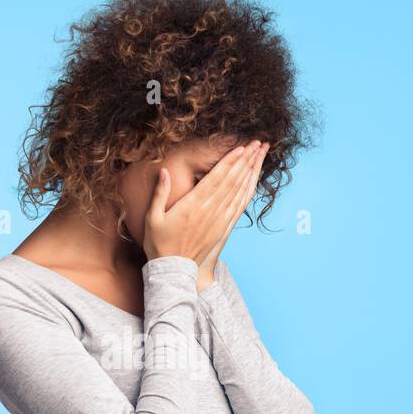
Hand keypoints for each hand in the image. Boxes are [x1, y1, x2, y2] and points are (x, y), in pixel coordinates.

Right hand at [142, 140, 265, 266]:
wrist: (173, 270)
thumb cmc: (159, 244)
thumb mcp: (152, 217)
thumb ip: (160, 193)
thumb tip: (164, 171)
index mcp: (192, 205)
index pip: (216, 177)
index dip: (230, 160)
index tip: (241, 146)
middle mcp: (209, 211)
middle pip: (232, 180)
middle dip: (245, 160)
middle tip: (256, 143)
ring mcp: (218, 220)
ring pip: (238, 191)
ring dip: (250, 172)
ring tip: (259, 156)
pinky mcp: (222, 228)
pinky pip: (239, 207)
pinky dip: (247, 191)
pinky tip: (253, 180)